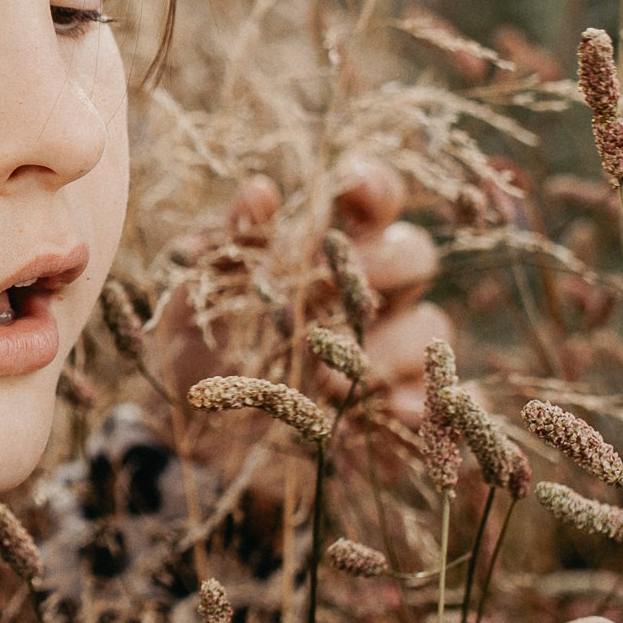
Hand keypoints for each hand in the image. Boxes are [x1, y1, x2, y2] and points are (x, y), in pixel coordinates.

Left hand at [158, 154, 446, 424]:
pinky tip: (388, 416)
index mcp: (327, 250)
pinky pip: (434, 402)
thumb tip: (259, 190)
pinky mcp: (393, 410)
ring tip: (327, 378)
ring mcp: (387, 351)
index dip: (375, 187)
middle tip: (330, 290)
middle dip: (382, 264)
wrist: (188, 436)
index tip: (353, 187)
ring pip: (430, 327)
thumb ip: (229, 244)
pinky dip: (417, 406)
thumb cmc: (196, 347)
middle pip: (415, 255)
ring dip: (384, 347)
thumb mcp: (197, 295)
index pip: (373, 202)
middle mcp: (369, 293)